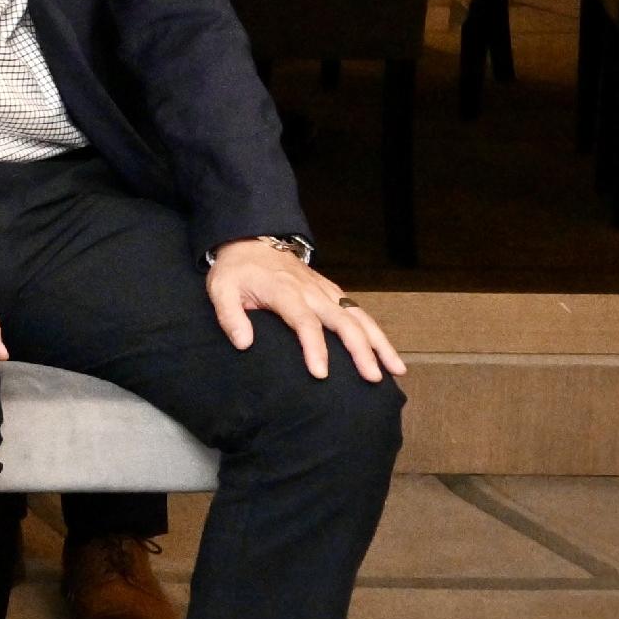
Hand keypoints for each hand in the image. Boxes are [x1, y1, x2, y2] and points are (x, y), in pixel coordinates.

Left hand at [206, 240, 406, 383]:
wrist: (250, 240)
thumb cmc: (236, 270)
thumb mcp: (221, 289)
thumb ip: (230, 316)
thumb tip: (243, 343)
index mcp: (285, 292)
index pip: (305, 322)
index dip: (314, 348)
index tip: (321, 374)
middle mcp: (312, 291)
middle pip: (343, 322)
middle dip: (361, 350)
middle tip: (372, 378)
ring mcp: (325, 290)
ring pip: (359, 317)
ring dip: (379, 343)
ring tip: (396, 369)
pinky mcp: (332, 291)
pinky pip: (358, 312)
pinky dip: (376, 332)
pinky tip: (387, 353)